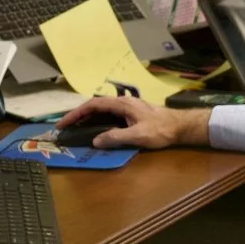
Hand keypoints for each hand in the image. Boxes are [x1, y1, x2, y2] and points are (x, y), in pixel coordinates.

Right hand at [57, 96, 210, 149]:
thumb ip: (116, 137)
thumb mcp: (138, 135)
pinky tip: (96, 128)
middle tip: (65, 126)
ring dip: (88, 117)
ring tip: (76, 127)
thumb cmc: (161, 129)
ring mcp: (128, 107)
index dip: (76, 113)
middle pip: (95, 105)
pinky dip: (99, 120)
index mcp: (122, 104)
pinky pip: (110, 114)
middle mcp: (123, 102)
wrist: (181, 126)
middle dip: (78, 115)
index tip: (63, 123)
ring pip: (102, 109)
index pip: (93, 105)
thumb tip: (95, 141)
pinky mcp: (132, 113)